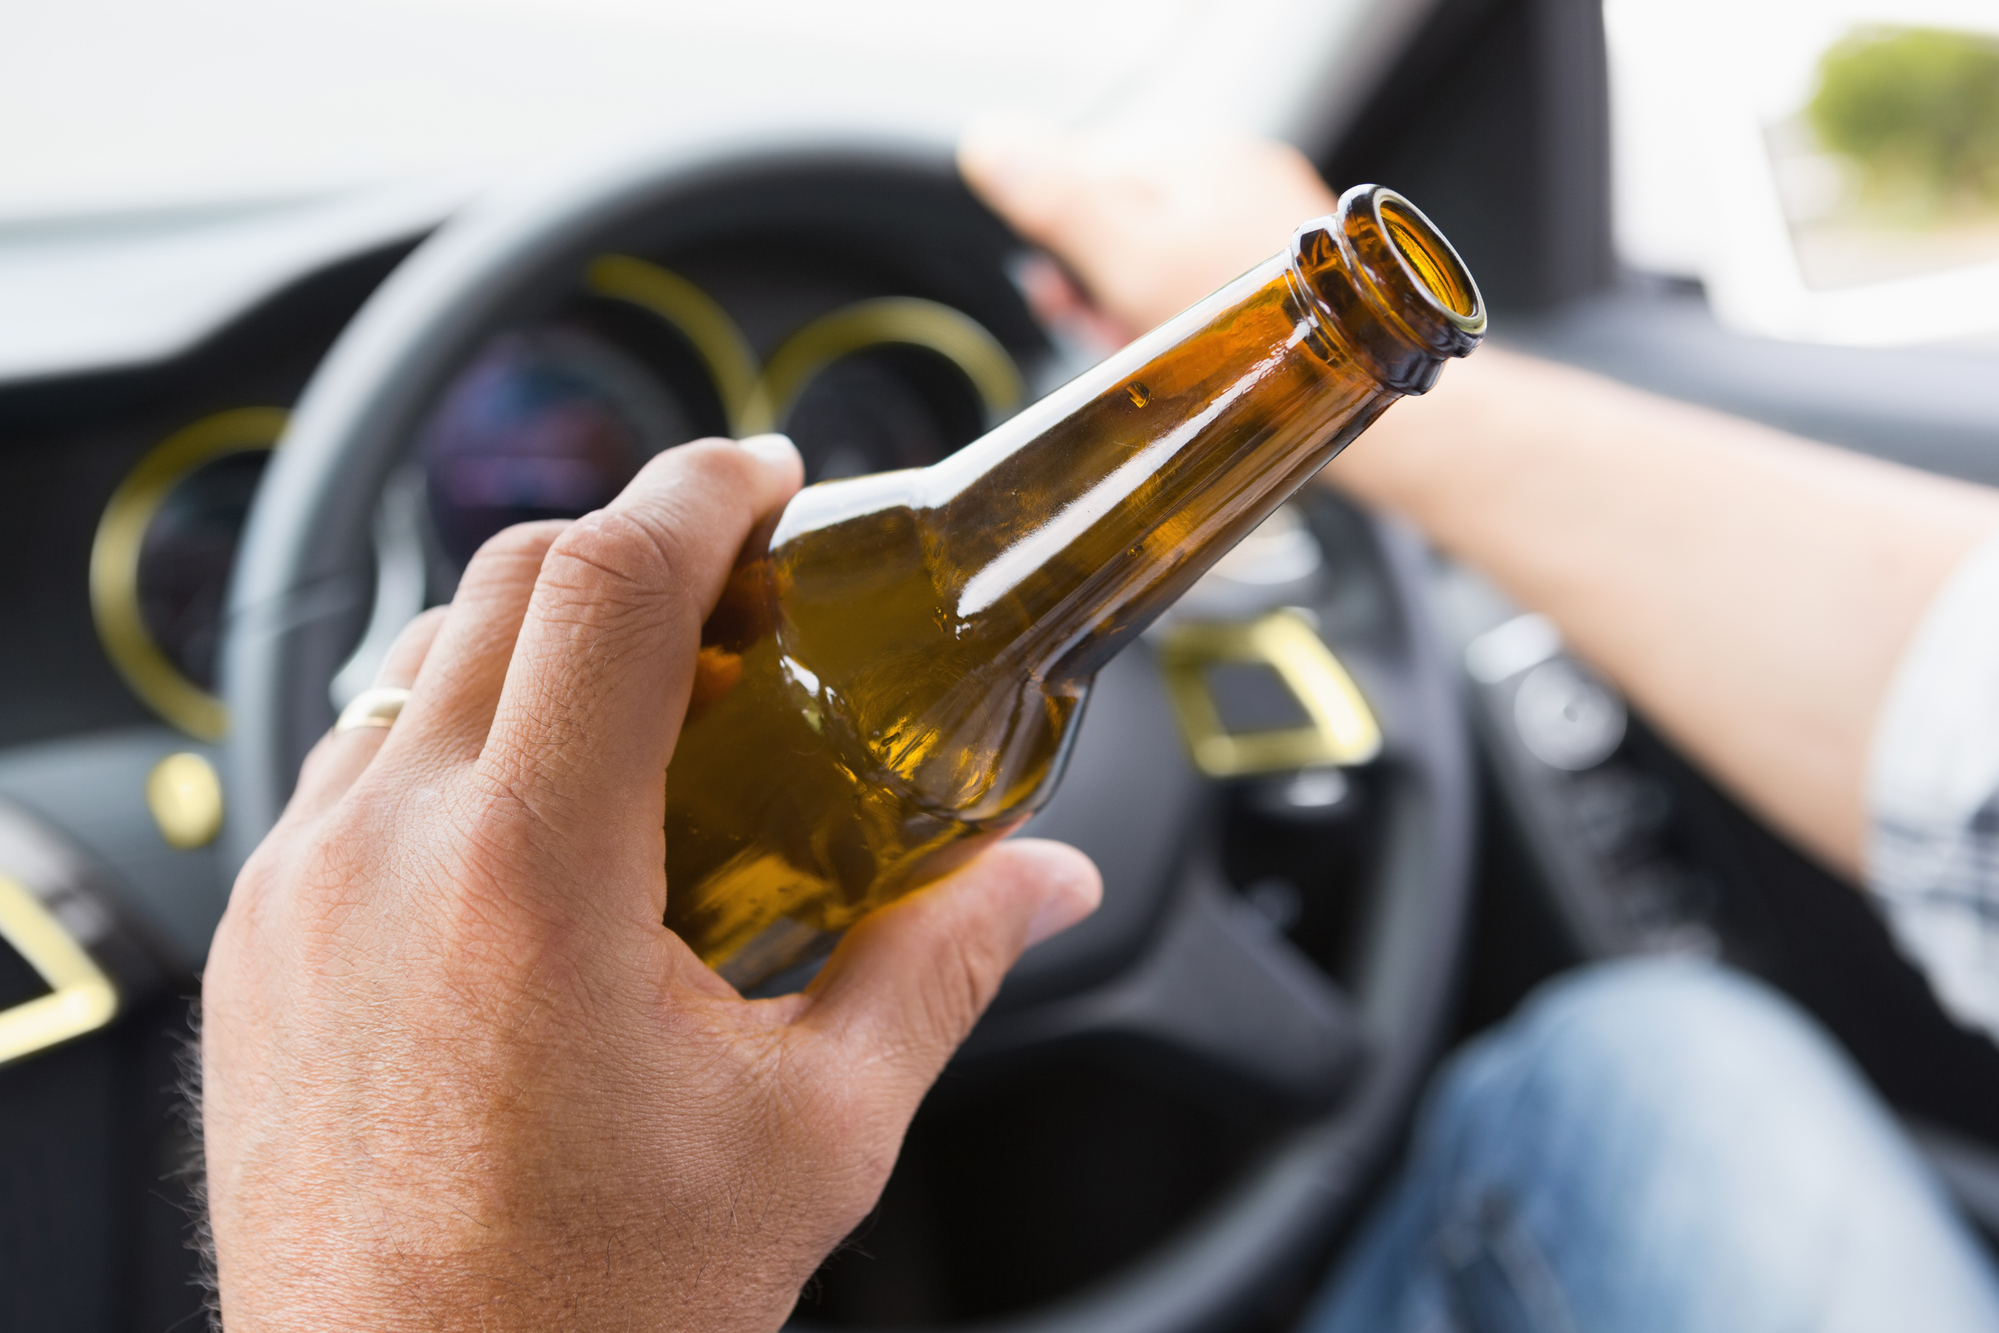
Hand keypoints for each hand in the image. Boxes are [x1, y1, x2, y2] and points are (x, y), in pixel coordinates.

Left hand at [200, 436, 1101, 1331]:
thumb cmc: (593, 1314)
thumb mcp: (815, 1133)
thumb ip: (941, 966)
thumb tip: (1046, 882)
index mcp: (532, 879)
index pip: (611, 579)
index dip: (704, 487)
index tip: (767, 475)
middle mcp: (385, 854)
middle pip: (510, 579)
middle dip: (639, 545)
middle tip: (744, 597)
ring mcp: (297, 892)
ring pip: (420, 658)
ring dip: (542, 638)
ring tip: (653, 717)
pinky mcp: (258, 941)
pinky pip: (354, 759)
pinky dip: (457, 732)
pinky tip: (540, 823)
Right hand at [959, 116, 1338, 334]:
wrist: (1366, 394)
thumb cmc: (1261, 340)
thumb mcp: (1134, 267)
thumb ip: (1057, 203)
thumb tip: (988, 141)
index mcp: (1192, 154)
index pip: (1078, 174)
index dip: (1060, 245)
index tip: (1072, 299)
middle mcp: (1231, 172)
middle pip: (1118, 216)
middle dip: (1099, 281)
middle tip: (1111, 334)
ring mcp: (1258, 217)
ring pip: (1156, 253)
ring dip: (1133, 305)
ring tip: (1149, 349)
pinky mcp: (1277, 267)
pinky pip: (1198, 279)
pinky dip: (1178, 317)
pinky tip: (1189, 357)